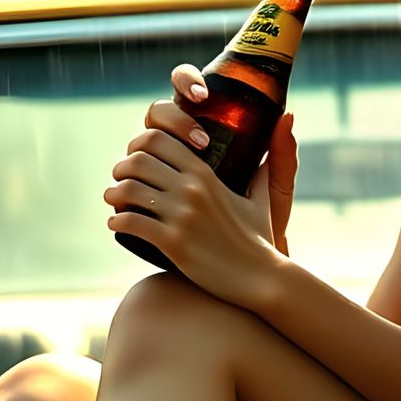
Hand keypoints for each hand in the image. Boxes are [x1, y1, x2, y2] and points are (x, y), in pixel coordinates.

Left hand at [103, 63, 296, 307]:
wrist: (261, 279)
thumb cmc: (259, 240)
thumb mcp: (264, 197)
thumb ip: (272, 162)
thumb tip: (286, 120)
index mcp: (206, 174)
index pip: (158, 138)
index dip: (139, 144)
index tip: (136, 157)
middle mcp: (192, 190)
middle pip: (137, 161)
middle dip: (121, 169)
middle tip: (119, 180)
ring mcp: (182, 217)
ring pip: (128, 191)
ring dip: (114, 194)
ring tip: (114, 201)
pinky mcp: (173, 243)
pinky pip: (131, 222)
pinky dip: (117, 221)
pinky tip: (115, 224)